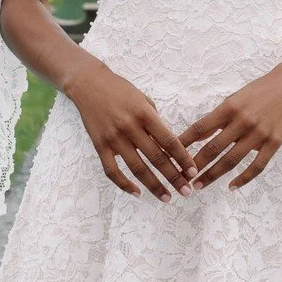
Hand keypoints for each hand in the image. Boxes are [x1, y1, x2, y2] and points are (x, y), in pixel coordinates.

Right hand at [63, 53, 195, 199]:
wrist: (88, 84)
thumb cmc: (119, 90)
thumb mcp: (143, 99)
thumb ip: (155, 120)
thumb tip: (167, 144)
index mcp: (144, 114)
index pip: (169, 141)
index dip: (183, 158)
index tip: (193, 171)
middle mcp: (130, 127)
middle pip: (156, 158)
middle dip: (174, 177)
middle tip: (186, 191)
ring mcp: (114, 138)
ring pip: (137, 168)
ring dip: (154, 186)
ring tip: (166, 197)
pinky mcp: (99, 145)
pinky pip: (112, 171)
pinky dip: (124, 184)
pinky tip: (136, 193)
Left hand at [179, 62, 281, 190]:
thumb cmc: (260, 91)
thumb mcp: (235, 99)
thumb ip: (218, 118)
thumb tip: (198, 135)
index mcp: (229, 108)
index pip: (200, 128)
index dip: (184, 144)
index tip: (170, 156)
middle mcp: (242, 121)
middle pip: (213, 148)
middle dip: (195, 165)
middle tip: (181, 179)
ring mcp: (259, 134)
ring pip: (231, 160)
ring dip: (213, 175)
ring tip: (199, 186)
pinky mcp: (274, 143)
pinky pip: (257, 166)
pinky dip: (243, 179)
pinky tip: (231, 187)